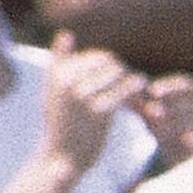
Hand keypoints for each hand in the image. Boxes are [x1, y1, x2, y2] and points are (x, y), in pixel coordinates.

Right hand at [40, 33, 147, 175]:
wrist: (60, 159)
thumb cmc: (59, 124)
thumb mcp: (51, 90)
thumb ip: (59, 61)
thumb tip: (66, 33)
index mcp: (58, 73)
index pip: (96, 57)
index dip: (111, 70)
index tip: (118, 85)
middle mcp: (68, 80)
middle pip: (110, 62)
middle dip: (123, 75)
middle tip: (131, 90)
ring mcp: (83, 95)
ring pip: (119, 73)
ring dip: (131, 83)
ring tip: (136, 98)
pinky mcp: (99, 111)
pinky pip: (125, 89)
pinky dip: (136, 91)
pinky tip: (140, 100)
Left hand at [135, 74, 192, 163]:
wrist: (189, 168)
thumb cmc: (171, 138)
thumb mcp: (155, 121)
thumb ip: (144, 107)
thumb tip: (127, 94)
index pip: (187, 84)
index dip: (168, 86)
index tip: (151, 91)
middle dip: (171, 104)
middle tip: (150, 111)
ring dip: (179, 121)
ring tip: (158, 130)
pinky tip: (185, 140)